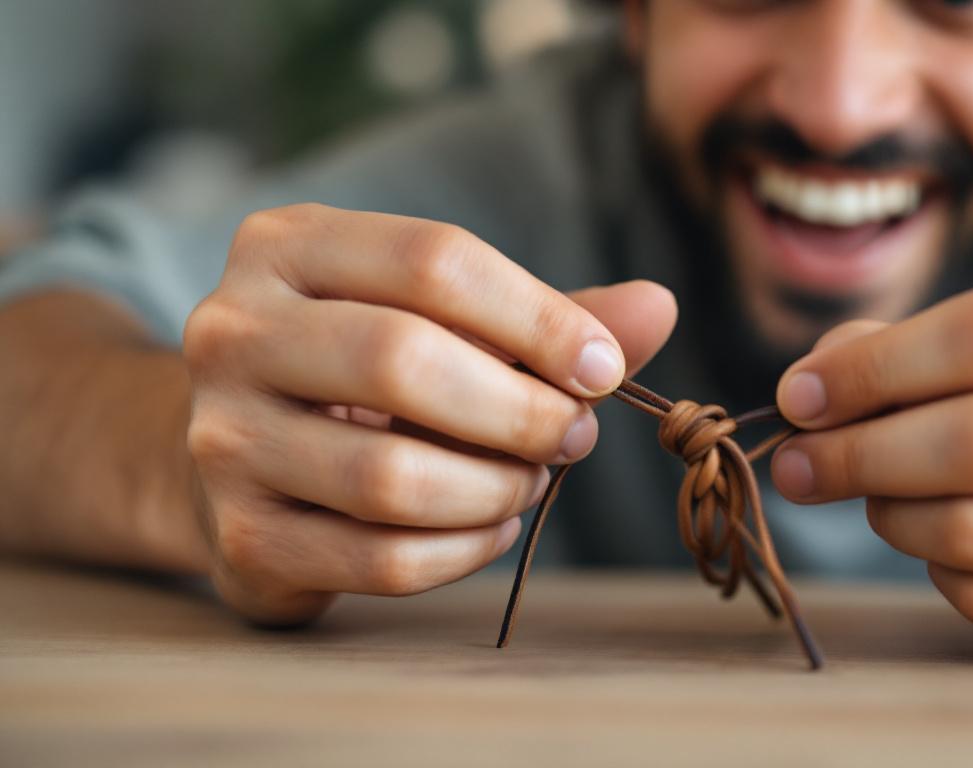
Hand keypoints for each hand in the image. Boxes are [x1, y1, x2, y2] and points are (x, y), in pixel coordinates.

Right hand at [184, 204, 676, 624]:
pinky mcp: (242, 536)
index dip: (539, 317)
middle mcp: (233, 330)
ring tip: (532, 480)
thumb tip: (660, 306)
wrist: (247, 458)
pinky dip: (465, 551)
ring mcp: (223, 438)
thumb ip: (546, 317)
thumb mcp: (445, 321)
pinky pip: (381, 558)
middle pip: (402, 360)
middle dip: (522, 410)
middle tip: (575, 435)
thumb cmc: (370, 376)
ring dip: (498, 489)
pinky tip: (493, 528)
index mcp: (288, 246)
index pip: (433, 260)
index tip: (605, 368)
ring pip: (392, 476)